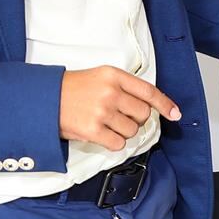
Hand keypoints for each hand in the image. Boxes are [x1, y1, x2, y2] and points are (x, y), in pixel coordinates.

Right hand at [61, 66, 179, 151]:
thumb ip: (124, 87)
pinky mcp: (93, 130)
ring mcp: (102, 111)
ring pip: (132, 130)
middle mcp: (110, 92)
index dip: (165, 104)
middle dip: (136, 119)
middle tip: (120, 116)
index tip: (175, 113)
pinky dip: (113, 142)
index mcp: (113, 76)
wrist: (43, 99)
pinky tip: (102, 134)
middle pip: (142, 113)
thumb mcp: (100, 77)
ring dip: (123, 131)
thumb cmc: (72, 89)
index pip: (149, 91)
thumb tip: (149, 105)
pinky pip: (118, 143)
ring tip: (107, 124)